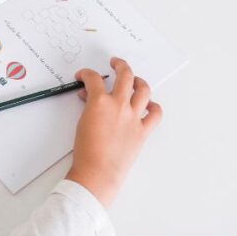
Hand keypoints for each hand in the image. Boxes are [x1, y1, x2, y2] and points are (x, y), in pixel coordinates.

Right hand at [66, 57, 161, 206]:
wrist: (98, 172)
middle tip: (115, 63)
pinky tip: (149, 106)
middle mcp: (119, 105)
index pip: (93, 79)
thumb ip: (88, 107)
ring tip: (135, 80)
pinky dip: (154, 107)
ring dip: (139, 81)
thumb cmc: (86, 152)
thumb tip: (90, 100)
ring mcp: (133, 117)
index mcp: (100, 102)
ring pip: (143, 90)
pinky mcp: (142, 131)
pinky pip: (155, 114)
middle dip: (120, 65)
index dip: (86, 74)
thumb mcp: (81, 123)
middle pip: (125, 75)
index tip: (83, 76)